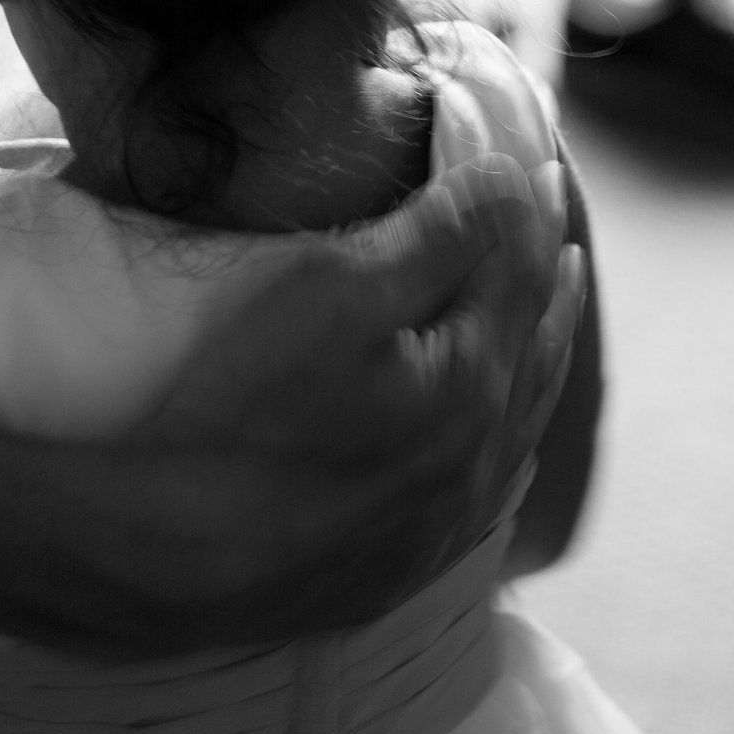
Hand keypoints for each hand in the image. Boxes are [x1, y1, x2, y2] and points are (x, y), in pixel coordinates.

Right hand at [114, 153, 583, 646]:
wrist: (173, 553)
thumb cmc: (243, 411)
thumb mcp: (331, 291)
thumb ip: (434, 237)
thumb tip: (510, 186)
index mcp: (474, 386)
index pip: (520, 279)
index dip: (529, 219)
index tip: (537, 173)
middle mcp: (481, 461)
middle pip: (535, 353)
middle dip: (548, 289)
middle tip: (559, 240)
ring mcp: (447, 521)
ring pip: (519, 427)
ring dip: (536, 362)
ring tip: (546, 322)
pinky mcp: (407, 560)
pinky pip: (486, 489)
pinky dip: (504, 439)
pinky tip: (496, 433)